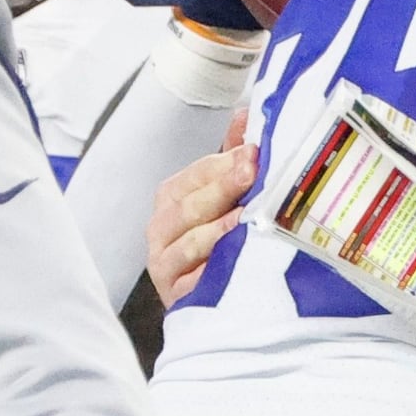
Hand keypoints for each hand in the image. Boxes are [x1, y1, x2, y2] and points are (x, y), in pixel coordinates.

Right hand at [149, 119, 255, 307]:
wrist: (210, 299)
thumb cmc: (216, 240)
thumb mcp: (223, 195)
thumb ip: (231, 157)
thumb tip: (247, 116)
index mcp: (172, 197)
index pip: (195, 175)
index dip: (224, 164)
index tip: (253, 153)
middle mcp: (162, 228)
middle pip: (190, 206)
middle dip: (222, 188)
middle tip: (251, 174)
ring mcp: (165, 263)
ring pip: (187, 243)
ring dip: (216, 230)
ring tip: (243, 219)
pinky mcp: (174, 296)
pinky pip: (190, 283)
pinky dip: (208, 272)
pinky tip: (230, 263)